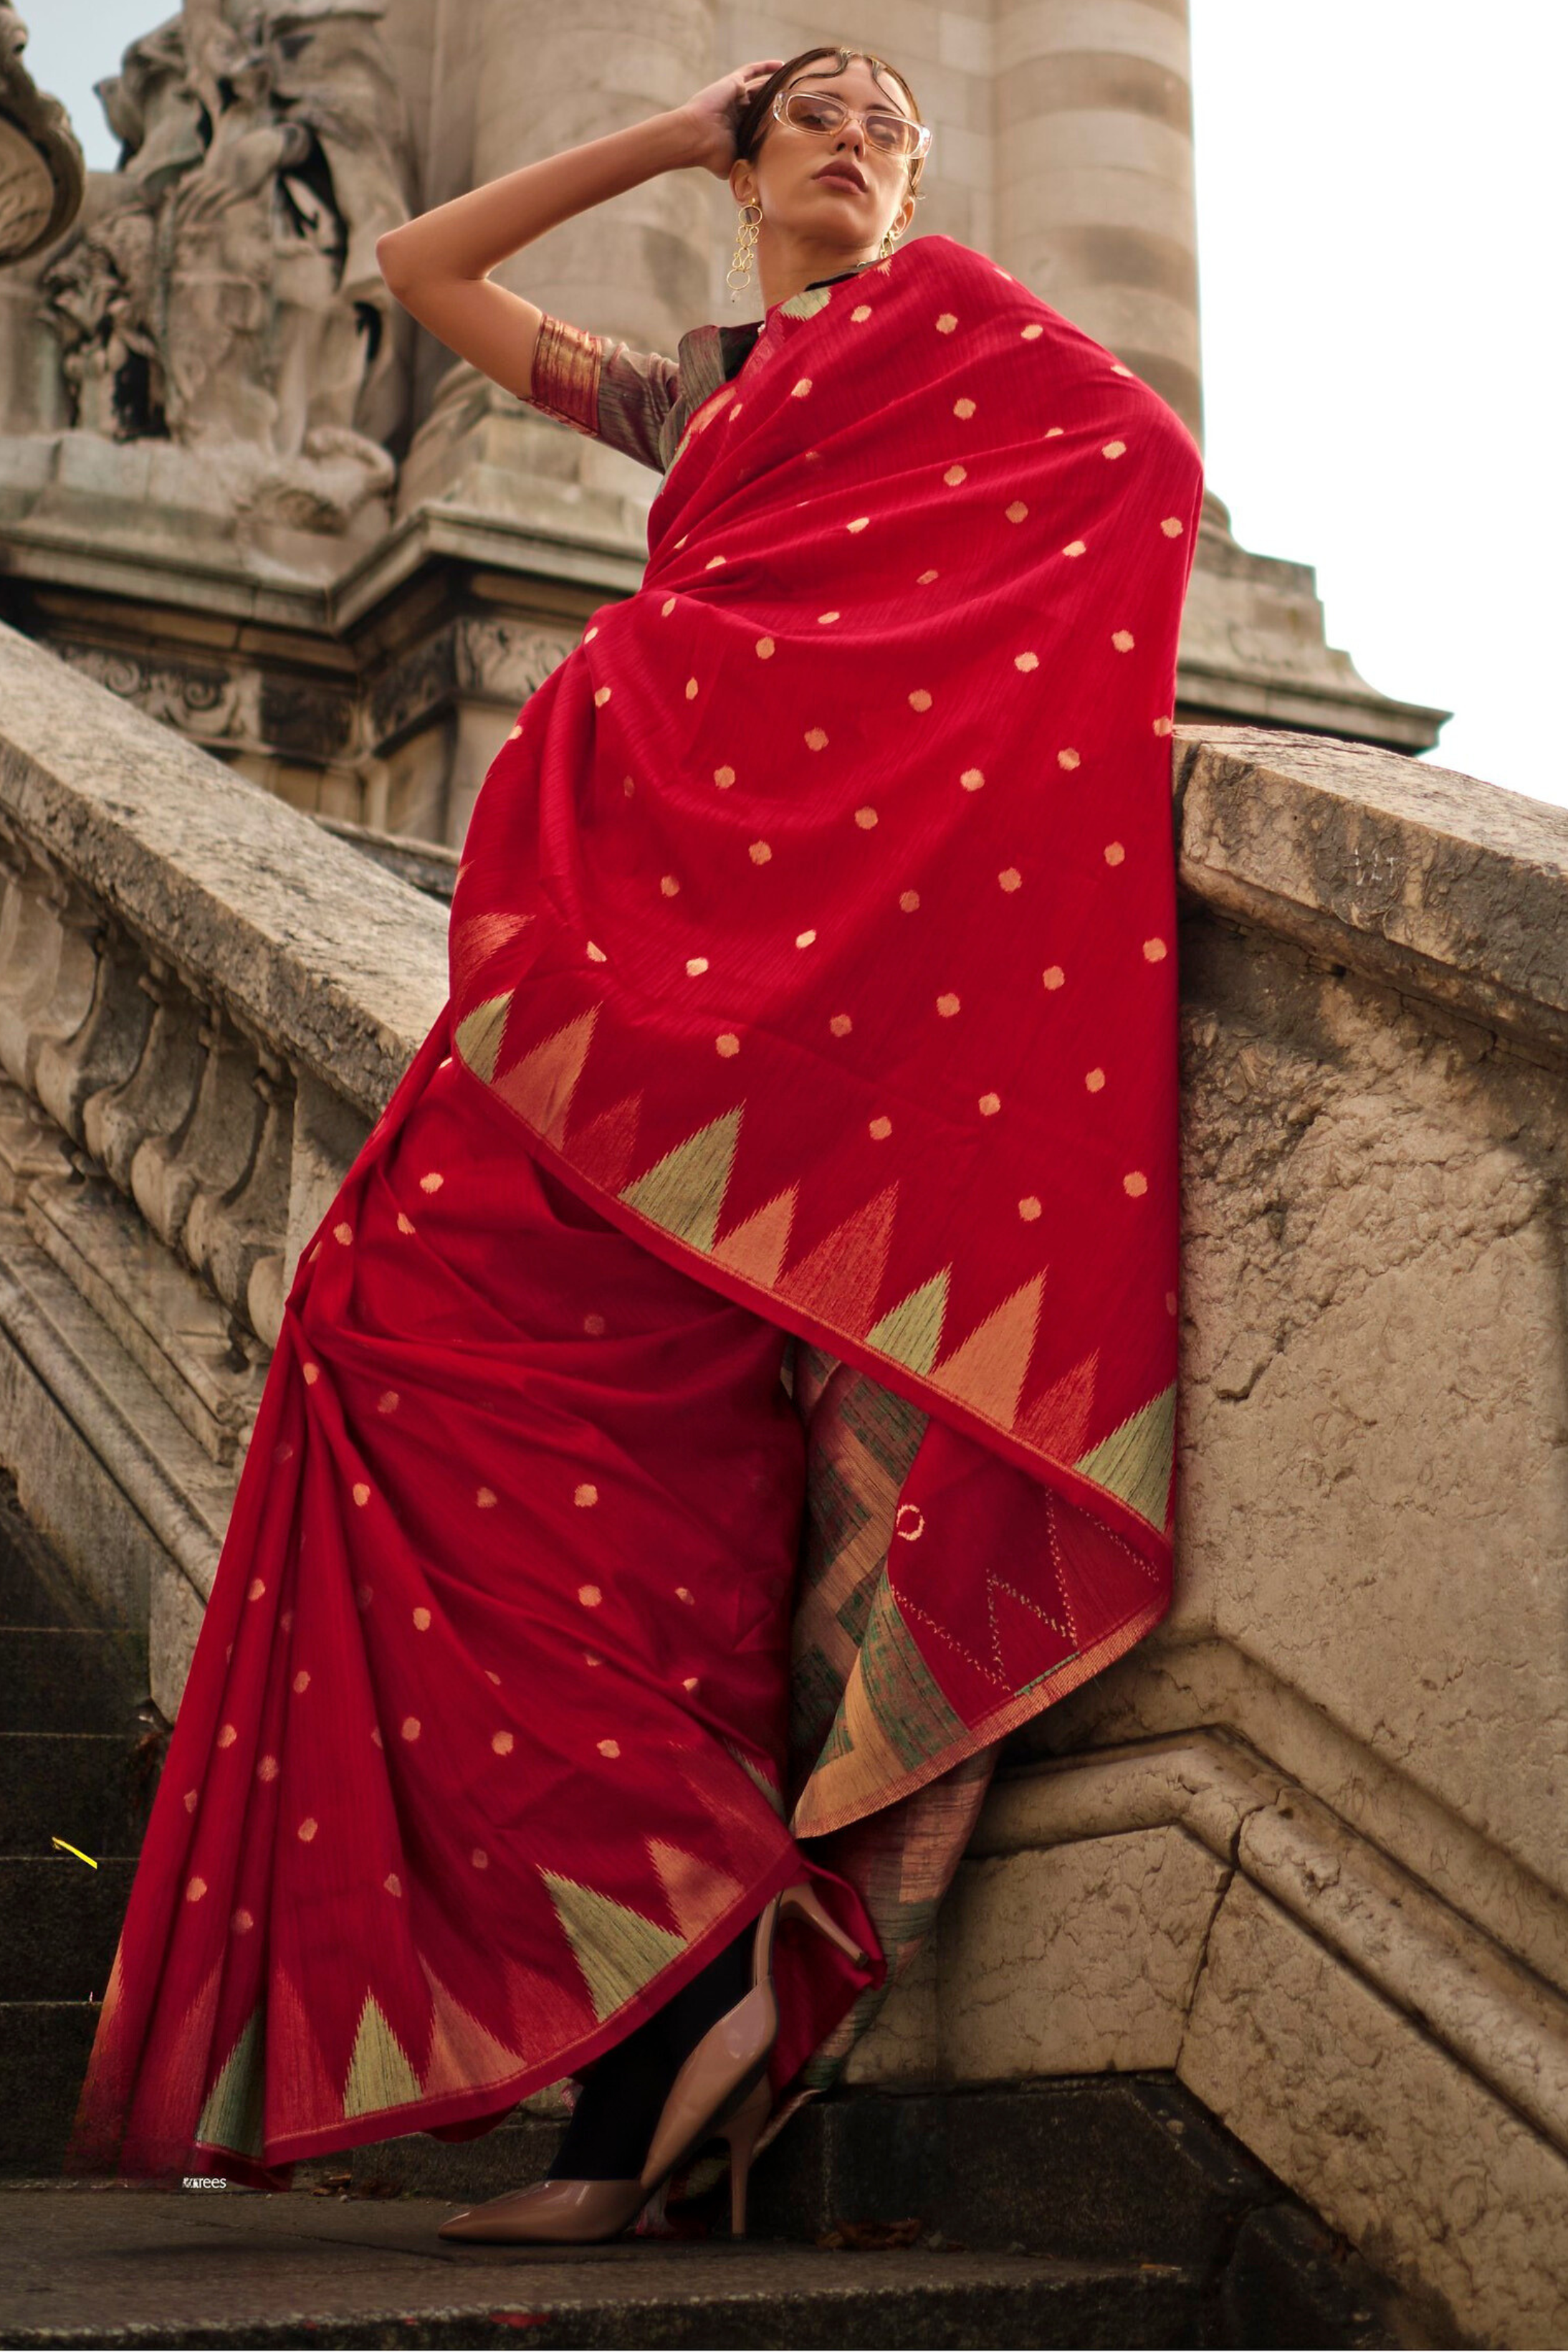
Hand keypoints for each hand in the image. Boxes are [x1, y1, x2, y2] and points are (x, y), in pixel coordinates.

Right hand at [676, 59, 784, 178]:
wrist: (695, 137)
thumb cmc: (711, 155)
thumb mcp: (733, 165)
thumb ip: (747, 166)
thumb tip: (761, 179)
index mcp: (736, 129)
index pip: (760, 123)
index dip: (774, 122)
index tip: (792, 123)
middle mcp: (736, 111)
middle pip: (762, 104)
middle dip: (777, 103)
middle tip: (798, 102)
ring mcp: (734, 96)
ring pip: (760, 87)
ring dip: (775, 85)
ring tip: (793, 83)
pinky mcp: (732, 83)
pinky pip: (751, 71)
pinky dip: (765, 67)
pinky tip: (782, 66)